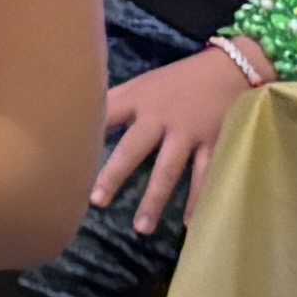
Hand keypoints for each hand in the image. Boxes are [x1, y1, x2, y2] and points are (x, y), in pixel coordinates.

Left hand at [95, 38, 256, 223]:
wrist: (232, 68)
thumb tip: (78, 115)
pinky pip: (206, 177)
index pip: (105, 116)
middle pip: (133, 149)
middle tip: (96, 202)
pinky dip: (199, 201)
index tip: (64, 157)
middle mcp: (161, 118)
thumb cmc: (179, 80)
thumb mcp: (143, 84)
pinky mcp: (215, 144)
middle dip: (114, 175)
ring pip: (169, 170)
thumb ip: (116, 102)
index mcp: (139, 101)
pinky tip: (191, 225)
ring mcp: (188, 133)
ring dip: (155, 200)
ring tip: (142, 228)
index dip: (86, 134)